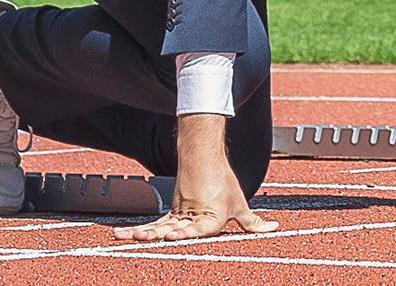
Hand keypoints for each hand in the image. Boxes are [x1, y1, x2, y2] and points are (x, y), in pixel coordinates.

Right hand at [115, 114, 277, 241]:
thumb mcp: (239, 206)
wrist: (204, 157)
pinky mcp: (169, 214)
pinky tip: (121, 236)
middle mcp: (191, 217)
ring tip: (128, 238)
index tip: (174, 234)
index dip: (186, 232)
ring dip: (143, 233)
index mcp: (210, 218)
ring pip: (159, 227)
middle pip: (174, 229)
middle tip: (148, 239)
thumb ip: (253, 223)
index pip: (198, 229)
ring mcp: (178, 215)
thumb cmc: (222, 183)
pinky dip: (136, 231)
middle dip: (161, 235)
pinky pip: (152, 226)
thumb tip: (274, 227)